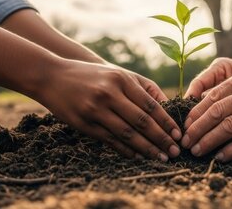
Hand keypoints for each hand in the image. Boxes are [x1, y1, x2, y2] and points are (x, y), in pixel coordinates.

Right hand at [34, 59, 181, 160]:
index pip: (150, 105)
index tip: (178, 135)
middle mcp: (109, 94)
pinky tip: (138, 155)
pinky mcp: (83, 123)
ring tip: (160, 157)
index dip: (166, 122)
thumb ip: (144, 88)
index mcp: (121, 79)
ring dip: (146, 148)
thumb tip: (168, 106)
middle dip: (161, 138)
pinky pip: (109, 140)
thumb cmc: (94, 75)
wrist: (53, 76)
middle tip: (174, 152)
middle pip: (141, 121)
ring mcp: (95, 109)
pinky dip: (125, 149)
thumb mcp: (119, 74)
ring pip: (127, 134)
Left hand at [181, 55, 231, 161]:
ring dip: (209, 141)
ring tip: (197, 150)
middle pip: (216, 111)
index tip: (186, 124)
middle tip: (185, 141)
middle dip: (197, 128)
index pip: (214, 94)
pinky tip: (221, 156)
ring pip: (228, 126)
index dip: (196, 111)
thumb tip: (215, 101)